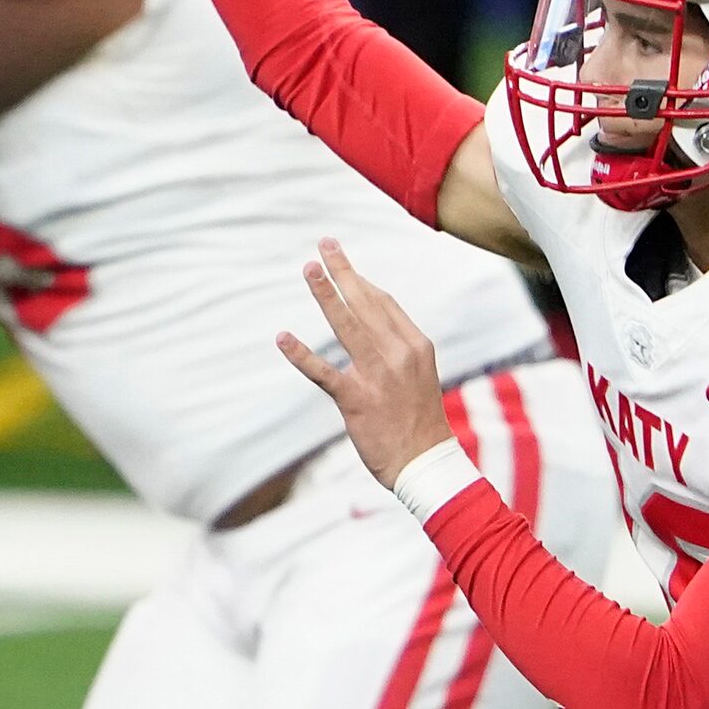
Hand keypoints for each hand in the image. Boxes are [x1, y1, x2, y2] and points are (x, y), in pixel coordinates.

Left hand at [276, 238, 456, 485]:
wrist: (426, 464)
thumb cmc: (419, 421)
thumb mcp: (418, 374)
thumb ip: (396, 347)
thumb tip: (371, 324)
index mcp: (415, 345)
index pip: (384, 303)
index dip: (360, 281)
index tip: (343, 263)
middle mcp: (398, 354)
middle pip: (366, 302)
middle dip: (343, 271)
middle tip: (324, 245)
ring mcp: (378, 375)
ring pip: (346, 325)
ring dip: (326, 295)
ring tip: (309, 269)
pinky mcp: (356, 399)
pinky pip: (324, 372)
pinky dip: (301, 355)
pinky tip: (282, 338)